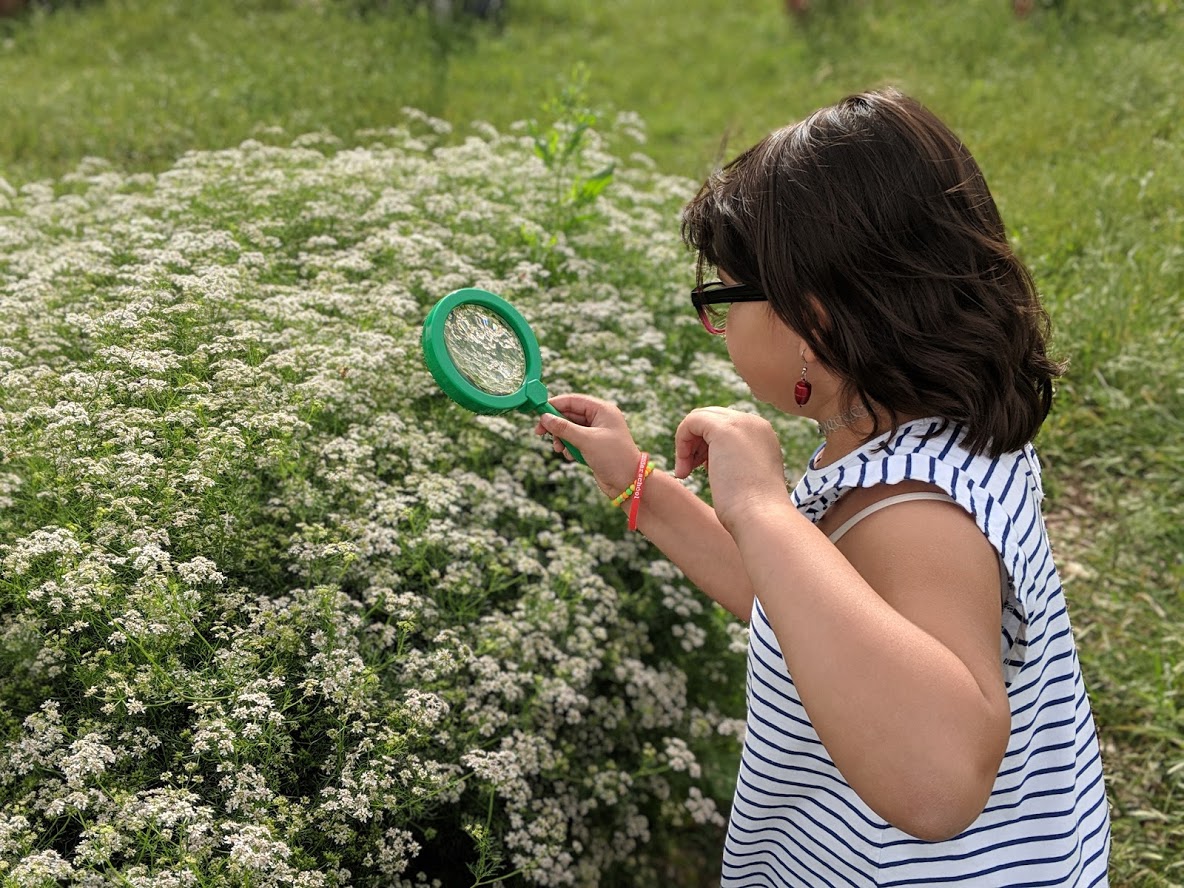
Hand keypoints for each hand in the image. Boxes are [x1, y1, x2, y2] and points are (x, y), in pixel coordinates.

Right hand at [535, 394, 641, 496]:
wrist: (628, 483)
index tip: (538, 412)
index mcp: (602, 410)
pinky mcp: (593, 446)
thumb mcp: (586, 440)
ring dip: (561, 438)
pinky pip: (574, 441)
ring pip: (570, 429)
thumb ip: (564, 428)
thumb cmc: (613, 457)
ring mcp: (596, 432)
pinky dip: (569, 447)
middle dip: (556, 424)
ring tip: (559, 449)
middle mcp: (600, 418)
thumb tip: (545, 418)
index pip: (573, 400)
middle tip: (539, 432)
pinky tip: (570, 456)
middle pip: (570, 414)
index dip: (555, 404)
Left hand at [673, 407, 789, 532]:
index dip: (706, 445)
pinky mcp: (724, 428)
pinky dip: (680, 442)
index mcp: (762, 434)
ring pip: (699, 418)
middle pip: (710, 417)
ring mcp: (741, 422)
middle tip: (689, 470)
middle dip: (694, 443)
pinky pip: (691, 421)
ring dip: (686, 445)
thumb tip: (710, 459)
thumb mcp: (745, 479)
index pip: (725, 425)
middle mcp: (754, 423)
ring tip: (685, 473)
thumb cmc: (751, 511)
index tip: (702, 470)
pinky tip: (684, 469)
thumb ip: (733, 462)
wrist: (761, 517)